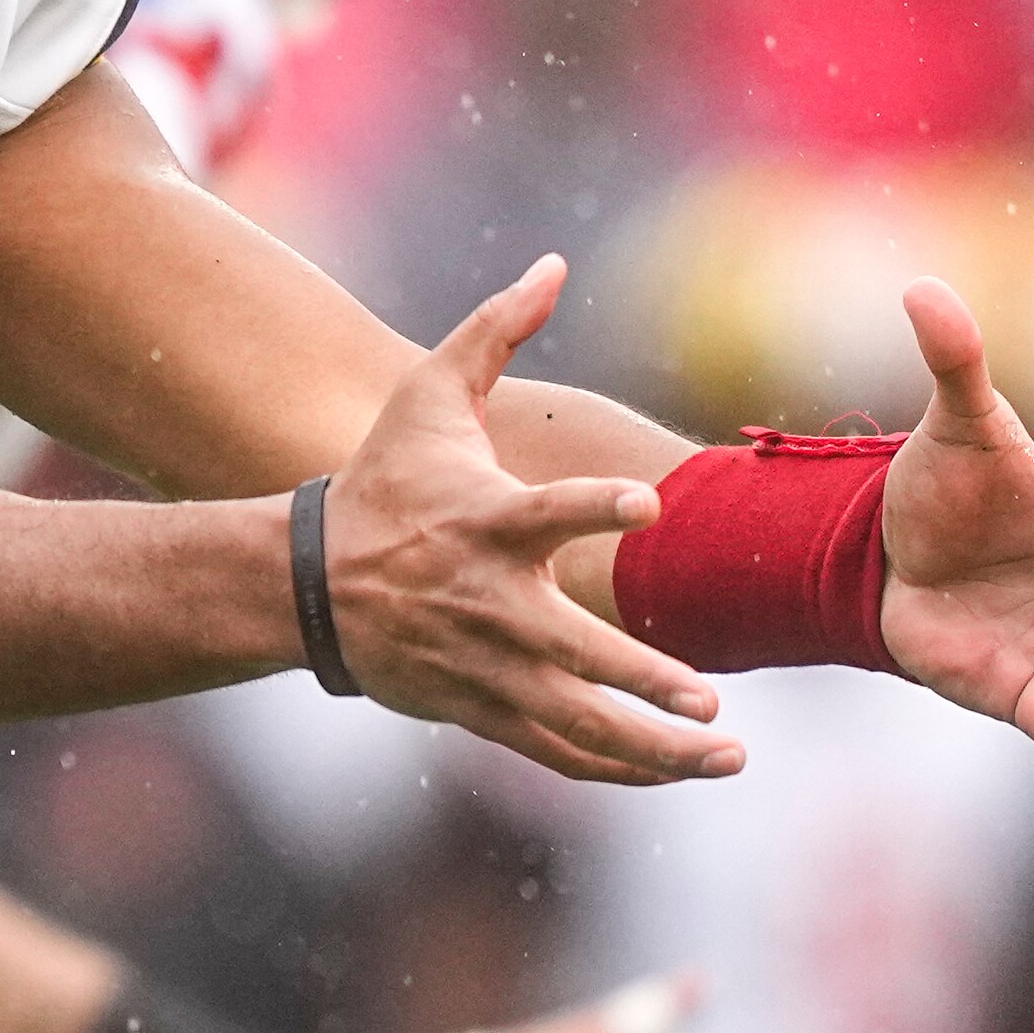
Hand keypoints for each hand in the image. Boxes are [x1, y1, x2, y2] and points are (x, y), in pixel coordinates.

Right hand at [328, 259, 738, 785]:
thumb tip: (553, 261)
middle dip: (642, 680)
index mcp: (482, 520)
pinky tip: (674, 771)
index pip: (545, 513)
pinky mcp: (479, 709)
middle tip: (707, 699)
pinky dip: (615, 768)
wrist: (308, 584)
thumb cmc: (383, 481)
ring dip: (653, 748)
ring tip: (725, 755)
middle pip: (572, 652)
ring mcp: (484, 666)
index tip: (647, 505)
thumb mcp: (426, 396)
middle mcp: (487, 601)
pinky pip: (556, 751)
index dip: (595, 507)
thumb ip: (494, 330)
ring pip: (576, 722)